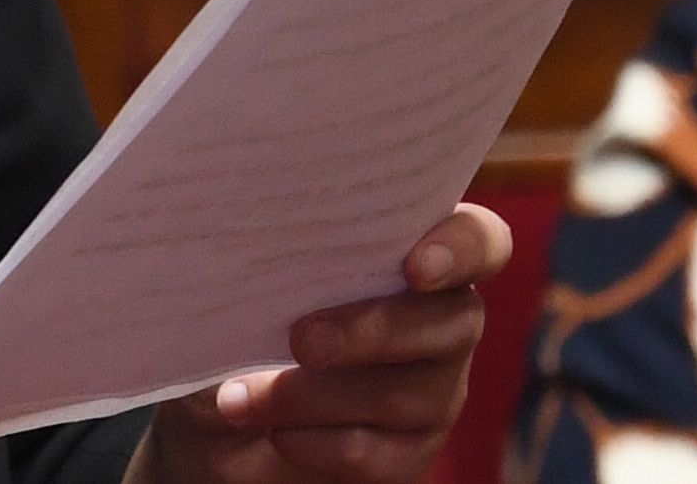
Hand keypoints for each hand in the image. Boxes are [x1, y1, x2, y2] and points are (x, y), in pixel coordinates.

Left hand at [129, 205, 513, 483]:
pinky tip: (274, 435)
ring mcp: (434, 391)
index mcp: (407, 254)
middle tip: (299, 339)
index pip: (480, 241)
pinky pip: (384, 455)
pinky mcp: (411, 453)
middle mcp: (440, 321)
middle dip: (370, 330)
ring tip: (242, 398)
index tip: (416, 265)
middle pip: (452, 320)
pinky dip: (320, 445)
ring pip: (407, 394)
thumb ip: (262, 259)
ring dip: (316, 396)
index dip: (462, 247)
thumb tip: (238, 243)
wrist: (216, 415)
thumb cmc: (232, 322)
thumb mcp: (236, 285)